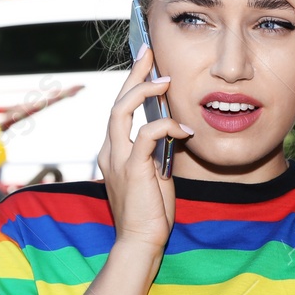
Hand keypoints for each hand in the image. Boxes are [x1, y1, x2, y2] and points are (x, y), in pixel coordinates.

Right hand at [95, 45, 193, 252]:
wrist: (140, 243)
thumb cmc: (149, 213)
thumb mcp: (154, 175)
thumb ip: (156, 153)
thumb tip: (172, 131)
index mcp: (113, 152)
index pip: (119, 110)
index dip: (131, 84)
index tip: (145, 63)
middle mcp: (110, 151)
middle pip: (117, 102)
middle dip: (134, 74)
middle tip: (149, 52)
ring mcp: (118, 159)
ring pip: (122, 111)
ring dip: (144, 91)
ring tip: (165, 80)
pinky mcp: (132, 168)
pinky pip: (147, 134)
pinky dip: (166, 126)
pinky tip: (184, 129)